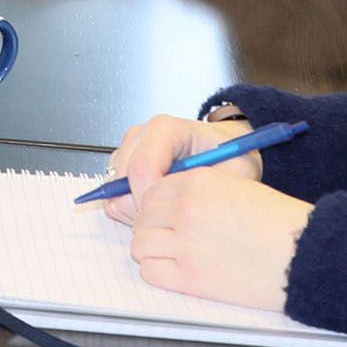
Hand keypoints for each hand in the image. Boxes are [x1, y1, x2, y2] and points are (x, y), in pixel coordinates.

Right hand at [94, 111, 258, 226]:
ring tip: (171, 207)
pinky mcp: (123, 164)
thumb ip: (205, 190)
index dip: (151, 201)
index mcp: (166, 129)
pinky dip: (132, 208)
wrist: (230, 151)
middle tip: (174, 215)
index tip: (171, 217)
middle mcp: (142, 135)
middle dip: (142, 207)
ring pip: (113, 190)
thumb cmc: (232, 158)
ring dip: (137, 208)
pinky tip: (160, 206)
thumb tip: (175, 209)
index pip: (141, 168)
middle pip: (121, 181)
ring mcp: (129, 149)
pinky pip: (114, 195)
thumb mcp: (233, 174)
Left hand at [126, 168, 310, 312]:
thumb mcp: (238, 189)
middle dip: (152, 226)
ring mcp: (185, 243)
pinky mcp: (189, 277)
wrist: (306, 255)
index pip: (152, 190)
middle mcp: (187, 209)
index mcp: (199, 182)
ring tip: (173, 253)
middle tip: (168, 236)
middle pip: (143, 216)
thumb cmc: (281, 224)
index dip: (156, 205)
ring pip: (140, 243)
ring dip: (152, 248)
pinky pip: (150, 271)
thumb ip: (199, 192)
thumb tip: (165, 204)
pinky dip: (157, 271)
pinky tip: (176, 270)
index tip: (164, 215)